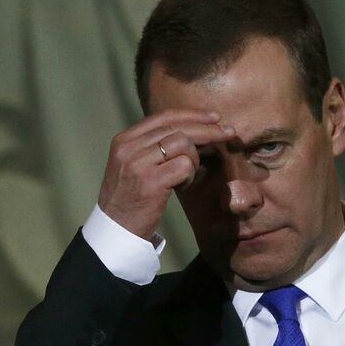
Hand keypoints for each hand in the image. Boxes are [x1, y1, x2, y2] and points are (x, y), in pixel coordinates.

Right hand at [97, 110, 234, 239]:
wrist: (115, 230)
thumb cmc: (129, 199)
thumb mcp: (132, 165)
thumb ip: (153, 146)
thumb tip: (195, 132)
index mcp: (124, 140)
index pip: (164, 116)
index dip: (192, 115)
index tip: (213, 118)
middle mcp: (129, 147)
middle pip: (177, 127)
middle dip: (208, 129)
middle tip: (229, 133)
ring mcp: (138, 163)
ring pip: (183, 144)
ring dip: (194, 160)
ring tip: (186, 177)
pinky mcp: (151, 181)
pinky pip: (185, 166)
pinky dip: (190, 176)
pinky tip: (181, 187)